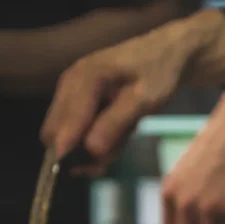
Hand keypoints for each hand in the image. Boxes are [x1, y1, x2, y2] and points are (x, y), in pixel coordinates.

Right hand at [40, 19, 202, 170]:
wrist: (168, 53)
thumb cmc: (159, 73)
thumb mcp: (144, 99)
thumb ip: (116, 123)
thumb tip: (90, 150)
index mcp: (83, 79)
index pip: (63, 124)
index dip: (67, 151)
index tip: (79, 170)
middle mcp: (70, 84)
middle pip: (55, 132)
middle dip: (79, 152)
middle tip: (106, 163)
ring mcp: (74, 92)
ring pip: (67, 133)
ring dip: (91, 147)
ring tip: (122, 141)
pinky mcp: (82, 100)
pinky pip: (80, 128)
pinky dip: (98, 138)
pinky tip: (121, 134)